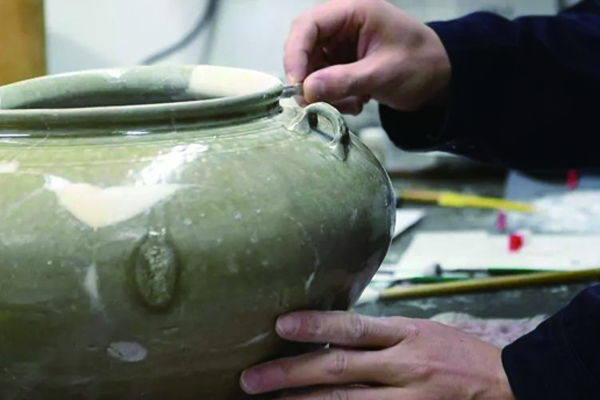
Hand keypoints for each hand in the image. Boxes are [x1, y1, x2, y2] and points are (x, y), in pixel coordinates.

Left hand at [240, 311, 515, 399]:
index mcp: (408, 333)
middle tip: (251, 379)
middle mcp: (405, 365)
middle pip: (340, 368)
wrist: (511, 385)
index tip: (280, 324)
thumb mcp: (423, 330)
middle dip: (292, 374)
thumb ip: (383, 334)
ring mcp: (409, 398)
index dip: (317, 324)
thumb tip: (337, 332)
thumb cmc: (461, 353)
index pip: (355, 326)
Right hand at [284, 0, 450, 113]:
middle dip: (308, 78)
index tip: (297, 83)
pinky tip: (358, 102)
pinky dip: (334, 97)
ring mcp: (339, 45)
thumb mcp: (383, 73)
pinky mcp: (341, 64)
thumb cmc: (420, 65)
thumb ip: (344, 80)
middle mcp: (341, 25)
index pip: (308, 25)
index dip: (296, 54)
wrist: (441, 77)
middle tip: (315, 102)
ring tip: (353, 103)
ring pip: (311, 70)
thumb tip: (306, 90)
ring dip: (324, 93)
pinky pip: (322, 82)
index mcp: (353, 11)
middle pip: (303, 47)